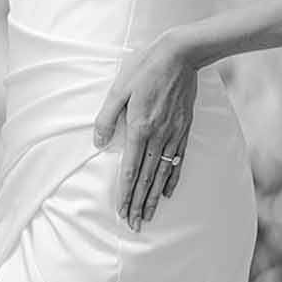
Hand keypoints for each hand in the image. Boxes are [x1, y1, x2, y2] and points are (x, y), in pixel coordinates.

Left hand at [91, 32, 197, 231]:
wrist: (180, 55)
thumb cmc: (145, 68)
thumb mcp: (119, 89)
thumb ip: (107, 118)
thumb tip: (98, 143)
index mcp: (140, 128)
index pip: (131, 170)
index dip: (126, 194)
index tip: (122, 212)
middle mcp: (158, 137)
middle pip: (147, 179)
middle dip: (139, 204)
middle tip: (135, 225)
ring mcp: (173, 135)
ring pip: (162, 174)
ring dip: (154, 198)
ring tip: (149, 216)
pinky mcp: (183, 130)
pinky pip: (178, 161)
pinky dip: (172, 179)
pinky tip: (167, 192)